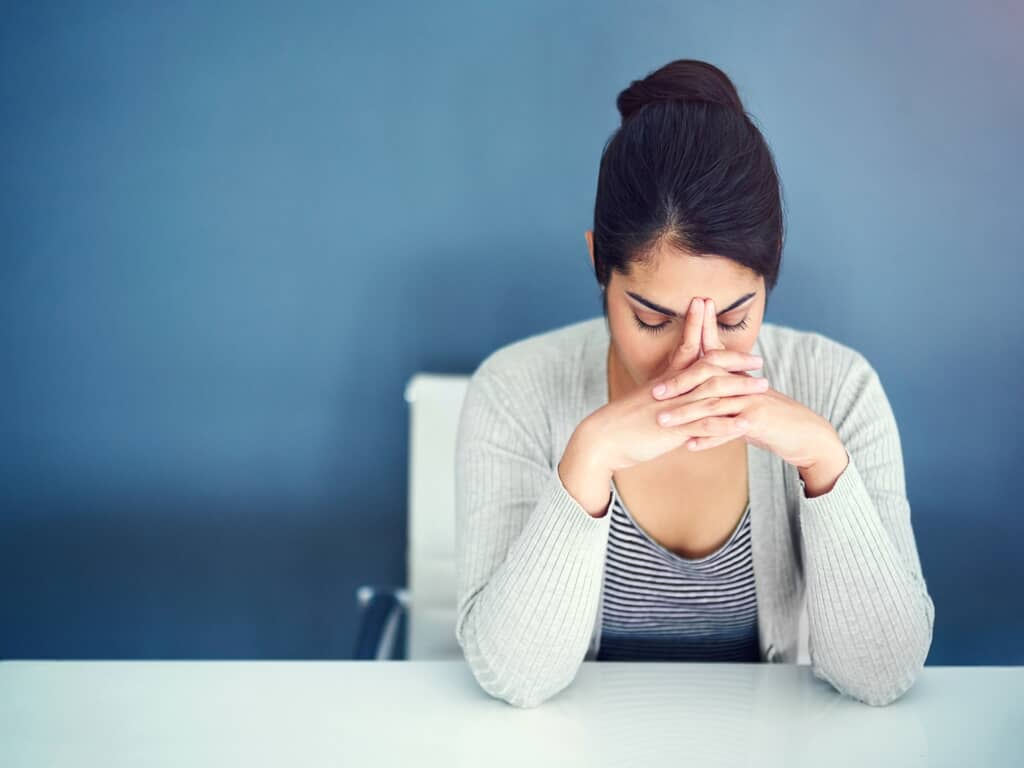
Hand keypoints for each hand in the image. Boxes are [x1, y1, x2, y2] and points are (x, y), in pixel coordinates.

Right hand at [581, 298, 764, 471]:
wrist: (600, 439)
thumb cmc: (620, 423)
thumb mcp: (643, 402)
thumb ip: (662, 396)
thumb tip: (672, 392)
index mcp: (664, 381)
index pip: (687, 348)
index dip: (702, 331)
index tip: (717, 319)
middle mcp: (671, 390)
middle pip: (708, 367)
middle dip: (735, 361)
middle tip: (758, 359)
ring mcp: (673, 409)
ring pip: (712, 394)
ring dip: (740, 390)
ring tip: (763, 387)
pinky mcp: (673, 430)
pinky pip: (705, 426)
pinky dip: (727, 425)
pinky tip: (746, 424)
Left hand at [652, 298, 844, 470]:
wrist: (804, 434)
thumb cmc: (769, 418)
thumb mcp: (743, 401)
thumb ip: (720, 395)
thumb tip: (695, 393)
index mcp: (737, 376)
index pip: (709, 358)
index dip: (683, 362)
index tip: (658, 368)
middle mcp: (742, 383)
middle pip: (706, 377)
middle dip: (678, 384)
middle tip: (654, 393)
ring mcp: (750, 400)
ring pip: (713, 404)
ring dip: (686, 413)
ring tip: (663, 421)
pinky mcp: (758, 420)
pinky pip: (728, 429)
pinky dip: (707, 439)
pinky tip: (689, 445)